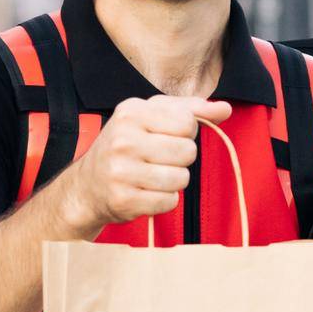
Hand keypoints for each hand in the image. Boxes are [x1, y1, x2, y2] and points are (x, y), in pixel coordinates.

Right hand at [65, 95, 231, 228]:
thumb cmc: (128, 146)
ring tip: (153, 177)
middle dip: (182, 159)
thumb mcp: (153, 117)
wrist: (87, 186)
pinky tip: (146, 193)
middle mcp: (123, 139)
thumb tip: (226, 109)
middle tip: (159, 160)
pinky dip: (164, 200)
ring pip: (181, 179)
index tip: (166, 137)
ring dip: (175, 181)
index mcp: (131, 112)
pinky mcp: (123, 199)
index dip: (185, 133)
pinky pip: (169, 202)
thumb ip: (191, 109)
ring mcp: (120, 171)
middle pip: (188, 152)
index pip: (187, 122)